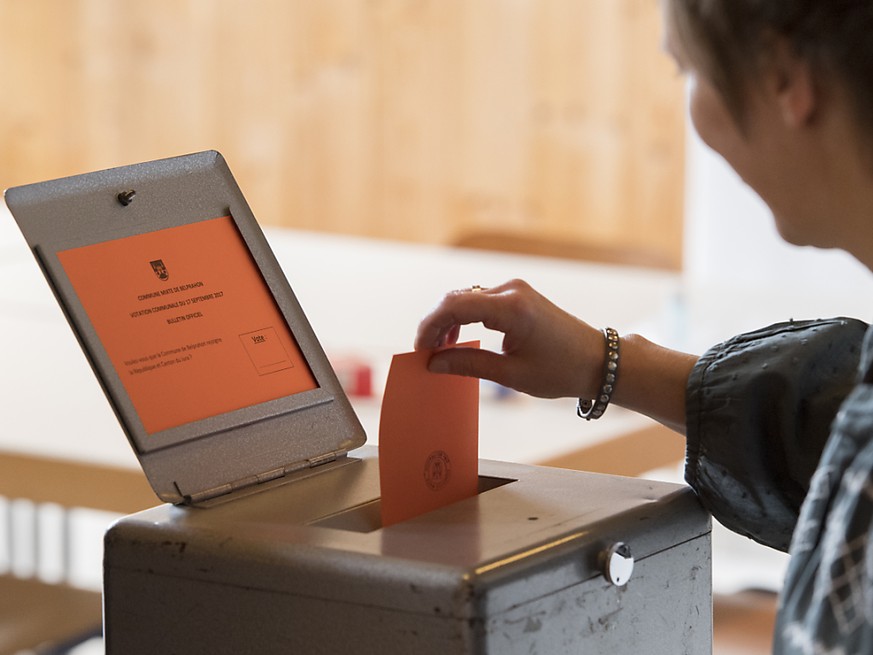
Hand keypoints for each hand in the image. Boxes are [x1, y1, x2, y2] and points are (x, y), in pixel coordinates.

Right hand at [414, 279, 604, 398]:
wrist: (598, 361)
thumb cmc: (562, 370)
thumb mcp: (511, 375)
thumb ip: (469, 364)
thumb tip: (434, 363)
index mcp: (512, 308)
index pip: (454, 306)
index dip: (430, 326)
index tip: (420, 350)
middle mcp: (512, 291)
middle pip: (456, 298)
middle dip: (435, 325)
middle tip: (426, 354)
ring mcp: (515, 290)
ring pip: (466, 298)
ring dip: (448, 322)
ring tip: (441, 351)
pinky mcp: (518, 295)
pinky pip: (480, 301)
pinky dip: (463, 318)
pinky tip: (458, 340)